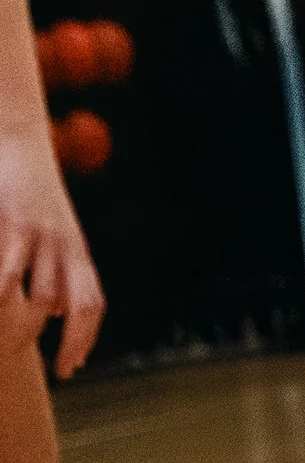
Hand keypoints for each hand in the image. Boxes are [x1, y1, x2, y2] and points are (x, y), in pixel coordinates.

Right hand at [0, 132, 103, 375]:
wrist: (19, 140)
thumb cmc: (31, 194)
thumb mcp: (53, 233)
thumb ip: (57, 272)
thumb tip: (57, 312)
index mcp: (73, 248)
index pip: (90, 302)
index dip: (83, 339)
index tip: (71, 368)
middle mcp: (62, 244)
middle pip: (73, 306)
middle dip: (65, 343)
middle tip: (56, 369)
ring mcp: (37, 236)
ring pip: (38, 297)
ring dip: (24, 330)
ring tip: (9, 348)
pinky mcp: (11, 224)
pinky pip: (7, 273)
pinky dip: (2, 297)